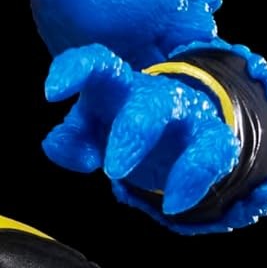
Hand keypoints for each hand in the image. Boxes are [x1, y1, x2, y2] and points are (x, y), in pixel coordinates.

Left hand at [43, 44, 239, 215]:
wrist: (174, 137)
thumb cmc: (118, 126)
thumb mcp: (89, 132)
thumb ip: (70, 139)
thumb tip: (55, 144)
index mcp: (115, 84)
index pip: (96, 63)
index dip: (74, 71)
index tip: (51, 93)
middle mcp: (152, 93)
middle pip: (147, 99)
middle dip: (133, 132)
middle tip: (113, 169)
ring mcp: (186, 112)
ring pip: (182, 116)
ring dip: (166, 152)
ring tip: (133, 182)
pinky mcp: (214, 136)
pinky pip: (214, 152)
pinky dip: (194, 179)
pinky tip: (172, 204)